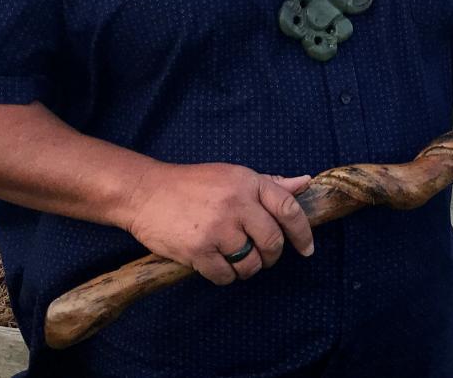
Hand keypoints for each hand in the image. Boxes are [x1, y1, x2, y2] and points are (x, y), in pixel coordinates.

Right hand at [123, 162, 313, 285]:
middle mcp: (236, 203)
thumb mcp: (233, 175)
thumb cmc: (192, 185)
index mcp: (247, 182)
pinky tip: (215, 263)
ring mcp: (217, 228)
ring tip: (233, 257)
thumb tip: (305, 183)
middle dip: (271, 255)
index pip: (288, 208)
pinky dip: (224, 276)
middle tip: (262, 256)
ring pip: (250, 264)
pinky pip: (226, 276)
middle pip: (272, 242)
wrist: (145, 193)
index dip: (302, 232)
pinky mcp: (198, 249)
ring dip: (246, 268)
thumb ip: (270, 183)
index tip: (307, 248)